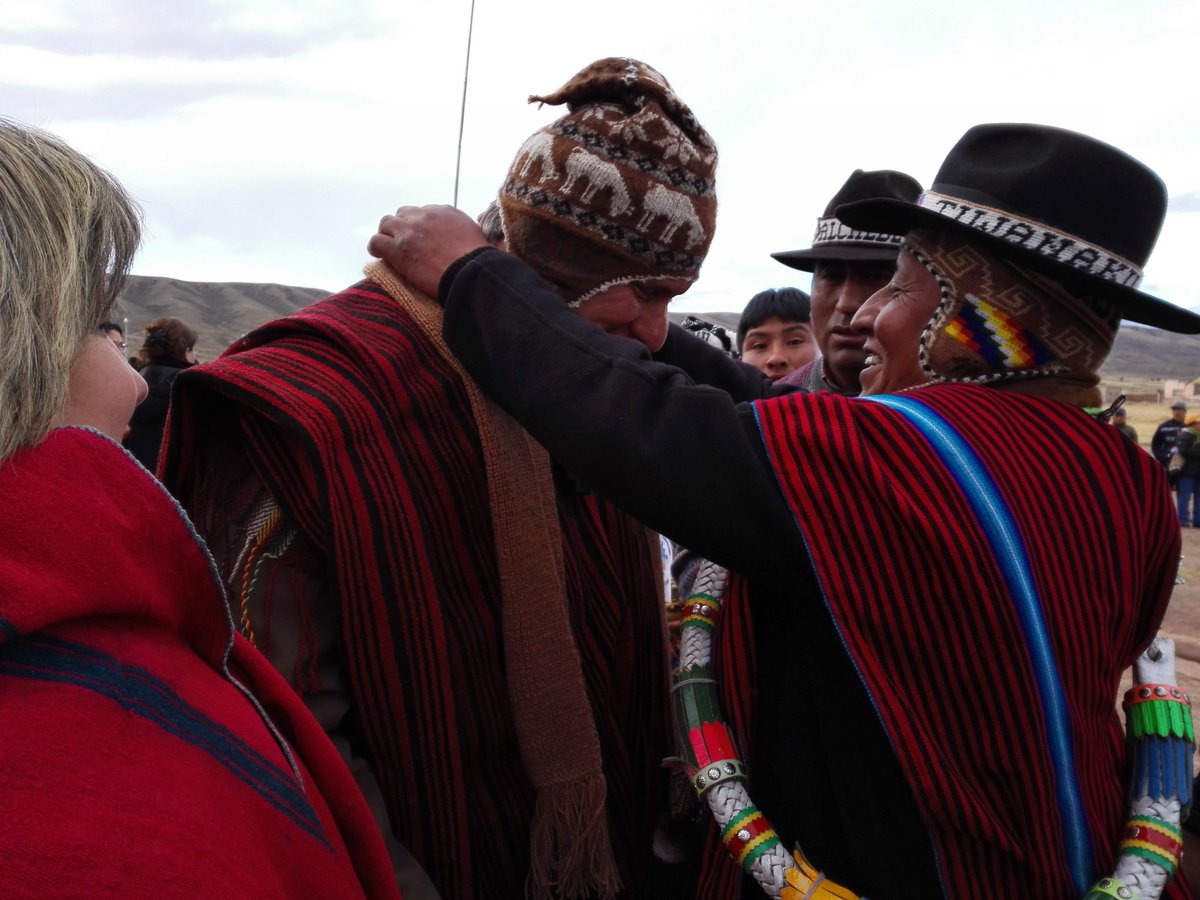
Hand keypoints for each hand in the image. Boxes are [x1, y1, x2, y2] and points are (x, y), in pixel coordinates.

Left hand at [367, 205, 488, 297]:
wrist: (471, 275)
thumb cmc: (481, 263)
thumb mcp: (486, 240)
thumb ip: (483, 236)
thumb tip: (500, 245)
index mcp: (446, 211)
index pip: (425, 211)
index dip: (421, 226)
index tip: (424, 239)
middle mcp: (425, 215)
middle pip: (403, 213)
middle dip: (402, 226)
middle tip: (405, 243)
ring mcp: (410, 231)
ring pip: (386, 223)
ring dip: (387, 235)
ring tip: (389, 248)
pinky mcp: (398, 249)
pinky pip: (375, 242)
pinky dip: (376, 248)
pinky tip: (380, 256)